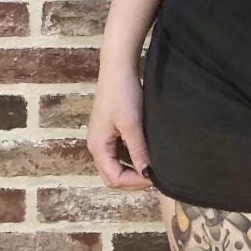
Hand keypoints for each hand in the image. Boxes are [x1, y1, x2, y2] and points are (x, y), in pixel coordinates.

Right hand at [87, 66, 153, 190]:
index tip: (154, 177)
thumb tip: (147, 174)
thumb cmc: (123, 95)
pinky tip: (146, 152)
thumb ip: (138, 151)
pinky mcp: (109, 130)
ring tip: (152, 166)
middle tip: (154, 176)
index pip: (113, 178)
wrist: (118, 68)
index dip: (134, 182)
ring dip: (132, 169)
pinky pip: (118, 152)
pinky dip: (131, 157)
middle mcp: (96, 146)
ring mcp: (102, 138)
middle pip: (112, 175)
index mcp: (97, 147)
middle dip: (132, 179)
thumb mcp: (132, 125)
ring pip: (116, 164)